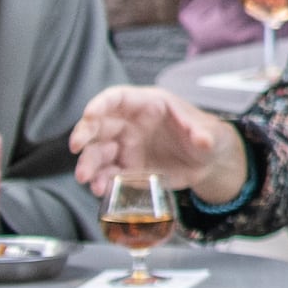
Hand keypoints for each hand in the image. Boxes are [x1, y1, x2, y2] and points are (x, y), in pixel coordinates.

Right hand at [72, 87, 246, 208]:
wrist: (208, 163)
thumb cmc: (207, 136)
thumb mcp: (211, 133)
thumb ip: (204, 134)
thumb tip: (202, 139)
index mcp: (148, 105)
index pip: (118, 98)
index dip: (101, 103)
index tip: (89, 114)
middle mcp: (131, 125)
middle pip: (99, 125)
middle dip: (84, 134)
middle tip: (77, 147)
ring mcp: (126, 148)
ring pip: (98, 152)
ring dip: (88, 163)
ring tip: (86, 178)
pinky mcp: (126, 169)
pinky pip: (108, 174)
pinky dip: (101, 181)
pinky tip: (100, 189)